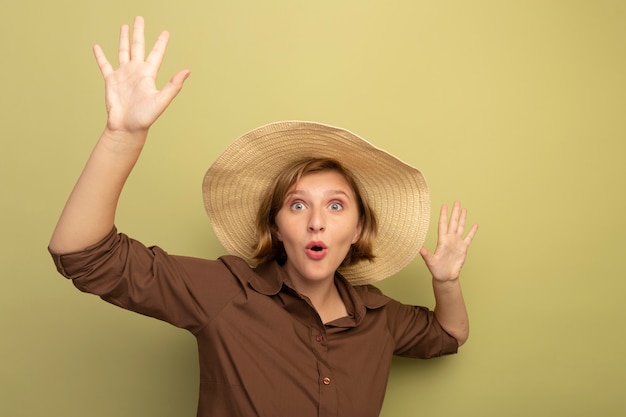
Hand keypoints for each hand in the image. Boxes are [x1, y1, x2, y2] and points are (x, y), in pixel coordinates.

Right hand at [93, 16, 189, 134]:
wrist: (127, 128)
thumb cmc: (145, 117)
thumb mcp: (161, 100)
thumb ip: (173, 86)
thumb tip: (187, 71)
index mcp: (149, 74)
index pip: (156, 54)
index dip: (161, 42)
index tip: (166, 32)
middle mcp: (136, 72)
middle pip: (138, 46)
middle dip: (139, 32)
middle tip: (139, 18)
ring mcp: (123, 75)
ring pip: (122, 51)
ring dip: (123, 39)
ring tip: (124, 26)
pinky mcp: (111, 81)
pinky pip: (104, 65)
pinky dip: (100, 56)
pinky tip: (97, 47)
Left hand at [419, 201, 477, 281]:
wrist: (445, 277)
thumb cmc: (437, 270)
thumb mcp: (431, 262)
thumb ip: (426, 255)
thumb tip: (419, 248)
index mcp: (442, 241)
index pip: (443, 225)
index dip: (444, 215)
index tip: (444, 205)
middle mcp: (450, 239)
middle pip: (453, 223)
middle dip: (455, 212)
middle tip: (457, 201)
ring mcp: (457, 243)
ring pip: (460, 227)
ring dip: (462, 218)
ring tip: (464, 209)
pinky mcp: (463, 249)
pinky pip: (469, 238)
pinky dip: (472, 231)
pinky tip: (475, 225)